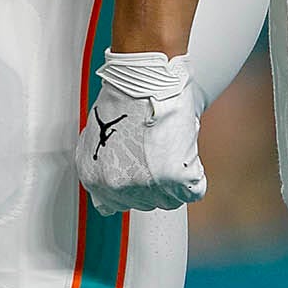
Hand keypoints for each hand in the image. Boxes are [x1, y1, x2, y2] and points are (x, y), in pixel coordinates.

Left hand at [74, 51, 203, 214]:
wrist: (143, 82)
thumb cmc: (123, 101)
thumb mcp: (98, 139)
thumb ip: (104, 167)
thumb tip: (112, 188)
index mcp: (93, 178)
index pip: (116, 205)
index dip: (131, 186)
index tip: (139, 172)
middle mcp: (116, 187)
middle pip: (145, 203)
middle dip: (153, 181)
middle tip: (154, 151)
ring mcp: (145, 185)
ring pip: (170, 199)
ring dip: (174, 178)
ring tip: (166, 146)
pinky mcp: (173, 179)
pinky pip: (193, 190)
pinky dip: (194, 173)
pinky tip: (180, 149)